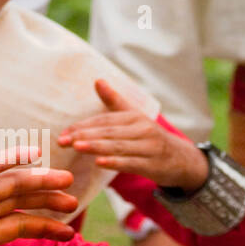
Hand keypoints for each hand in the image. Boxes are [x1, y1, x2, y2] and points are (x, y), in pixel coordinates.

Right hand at [0, 157, 78, 245]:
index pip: (22, 225)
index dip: (47, 228)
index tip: (70, 235)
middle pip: (23, 201)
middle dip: (49, 200)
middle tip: (74, 203)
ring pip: (16, 182)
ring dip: (41, 180)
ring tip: (67, 181)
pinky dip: (14, 156)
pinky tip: (36, 154)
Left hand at [58, 79, 206, 190]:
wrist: (182, 159)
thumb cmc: (150, 138)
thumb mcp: (134, 117)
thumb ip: (114, 101)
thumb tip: (98, 80)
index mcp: (134, 117)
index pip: (104, 120)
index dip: (83, 126)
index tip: (62, 133)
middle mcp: (142, 129)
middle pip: (109, 132)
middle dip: (84, 135)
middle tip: (62, 141)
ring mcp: (148, 147)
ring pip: (118, 146)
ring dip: (96, 146)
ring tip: (77, 147)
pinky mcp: (152, 165)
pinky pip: (131, 163)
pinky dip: (115, 162)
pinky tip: (99, 162)